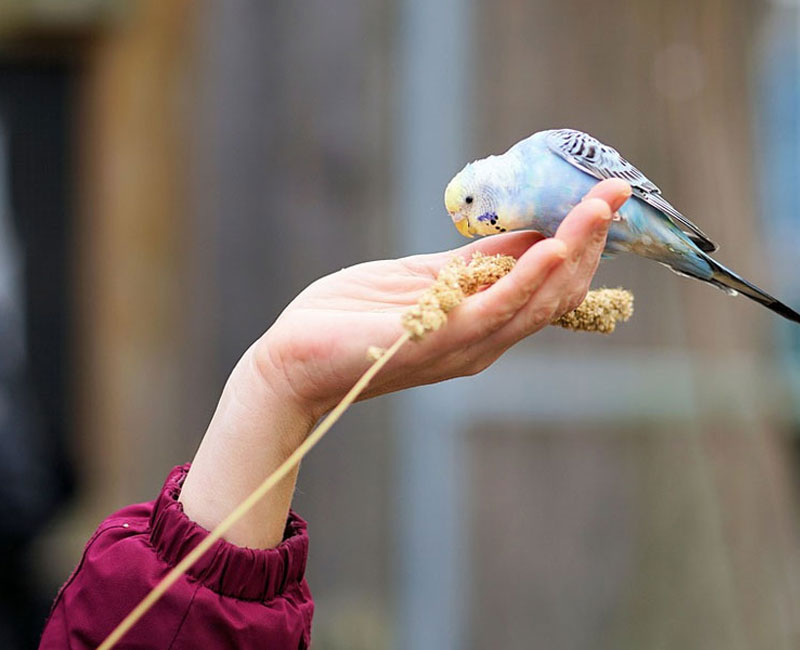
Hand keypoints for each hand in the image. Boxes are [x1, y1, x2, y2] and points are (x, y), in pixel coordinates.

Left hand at [255, 178, 631, 419]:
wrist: (293, 359)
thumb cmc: (353, 317)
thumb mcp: (423, 279)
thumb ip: (474, 264)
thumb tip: (527, 235)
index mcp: (481, 321)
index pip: (546, 283)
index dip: (580, 241)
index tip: (606, 195)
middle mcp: (483, 339)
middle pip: (553, 292)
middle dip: (588, 241)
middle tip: (616, 193)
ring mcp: (462, 344)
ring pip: (533, 301)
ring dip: (570, 252)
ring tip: (596, 210)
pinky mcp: (432, 340)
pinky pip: (490, 311)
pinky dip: (524, 280)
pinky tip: (550, 250)